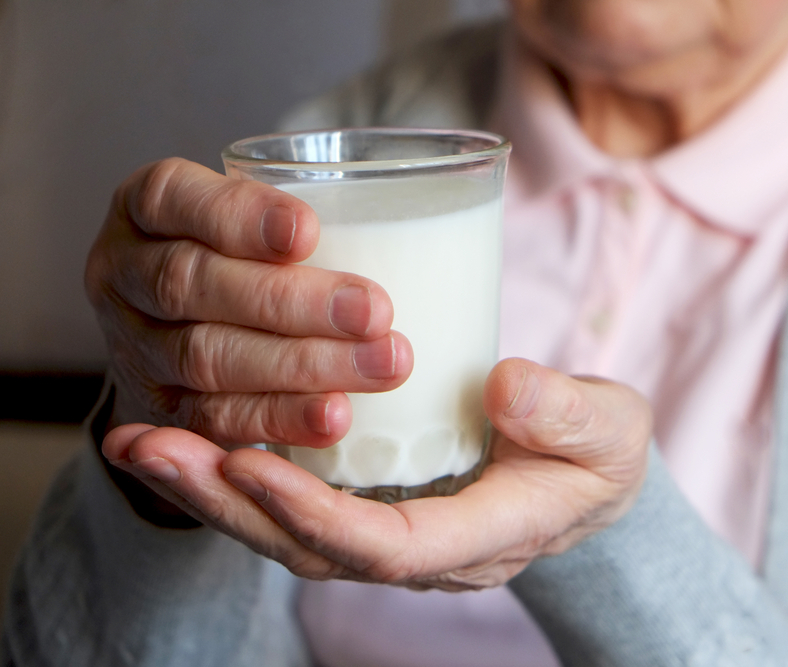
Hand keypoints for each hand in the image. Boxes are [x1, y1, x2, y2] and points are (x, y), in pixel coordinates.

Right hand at [85, 158, 412, 447]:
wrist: (179, 333)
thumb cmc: (244, 257)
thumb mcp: (252, 216)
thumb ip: (304, 214)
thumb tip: (437, 196)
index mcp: (145, 208)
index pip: (175, 198)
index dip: (239, 216)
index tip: (308, 231)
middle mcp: (122, 272)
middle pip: (195, 284)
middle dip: (291, 302)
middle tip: (376, 312)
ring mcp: (134, 347)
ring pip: (208, 358)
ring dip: (301, 366)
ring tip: (383, 366)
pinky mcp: (159, 412)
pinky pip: (214, 421)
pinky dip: (279, 419)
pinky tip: (336, 417)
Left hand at [103, 358, 651, 590]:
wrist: (589, 476)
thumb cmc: (600, 452)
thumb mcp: (609, 427)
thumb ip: (567, 412)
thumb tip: (504, 388)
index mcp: (482, 537)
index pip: (388, 546)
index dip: (317, 514)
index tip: (251, 464)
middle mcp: (423, 552)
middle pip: (313, 551)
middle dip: (227, 505)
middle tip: (150, 449)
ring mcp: (394, 533)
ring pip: (290, 535)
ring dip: (211, 492)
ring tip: (139, 444)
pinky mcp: (373, 504)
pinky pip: (294, 506)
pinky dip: (233, 478)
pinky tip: (186, 436)